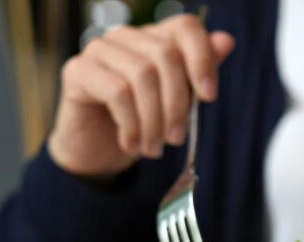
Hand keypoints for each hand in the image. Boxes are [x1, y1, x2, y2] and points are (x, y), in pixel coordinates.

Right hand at [48, 14, 234, 177]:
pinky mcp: (77, 70)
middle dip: (178, 103)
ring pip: (142, 75)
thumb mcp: (178, 103)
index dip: (203, 59)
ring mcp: (99, 49)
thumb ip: (198, 73)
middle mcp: (126, 36)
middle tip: (176, 138)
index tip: (209, 97)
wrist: (98, 152)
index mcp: (155, 38)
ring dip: (154, 120)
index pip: (186, 27)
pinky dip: (131, 125)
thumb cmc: (143, 123)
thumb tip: (226, 40)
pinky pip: (117, 92)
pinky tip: (131, 144)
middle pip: (166, 55)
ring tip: (154, 147)